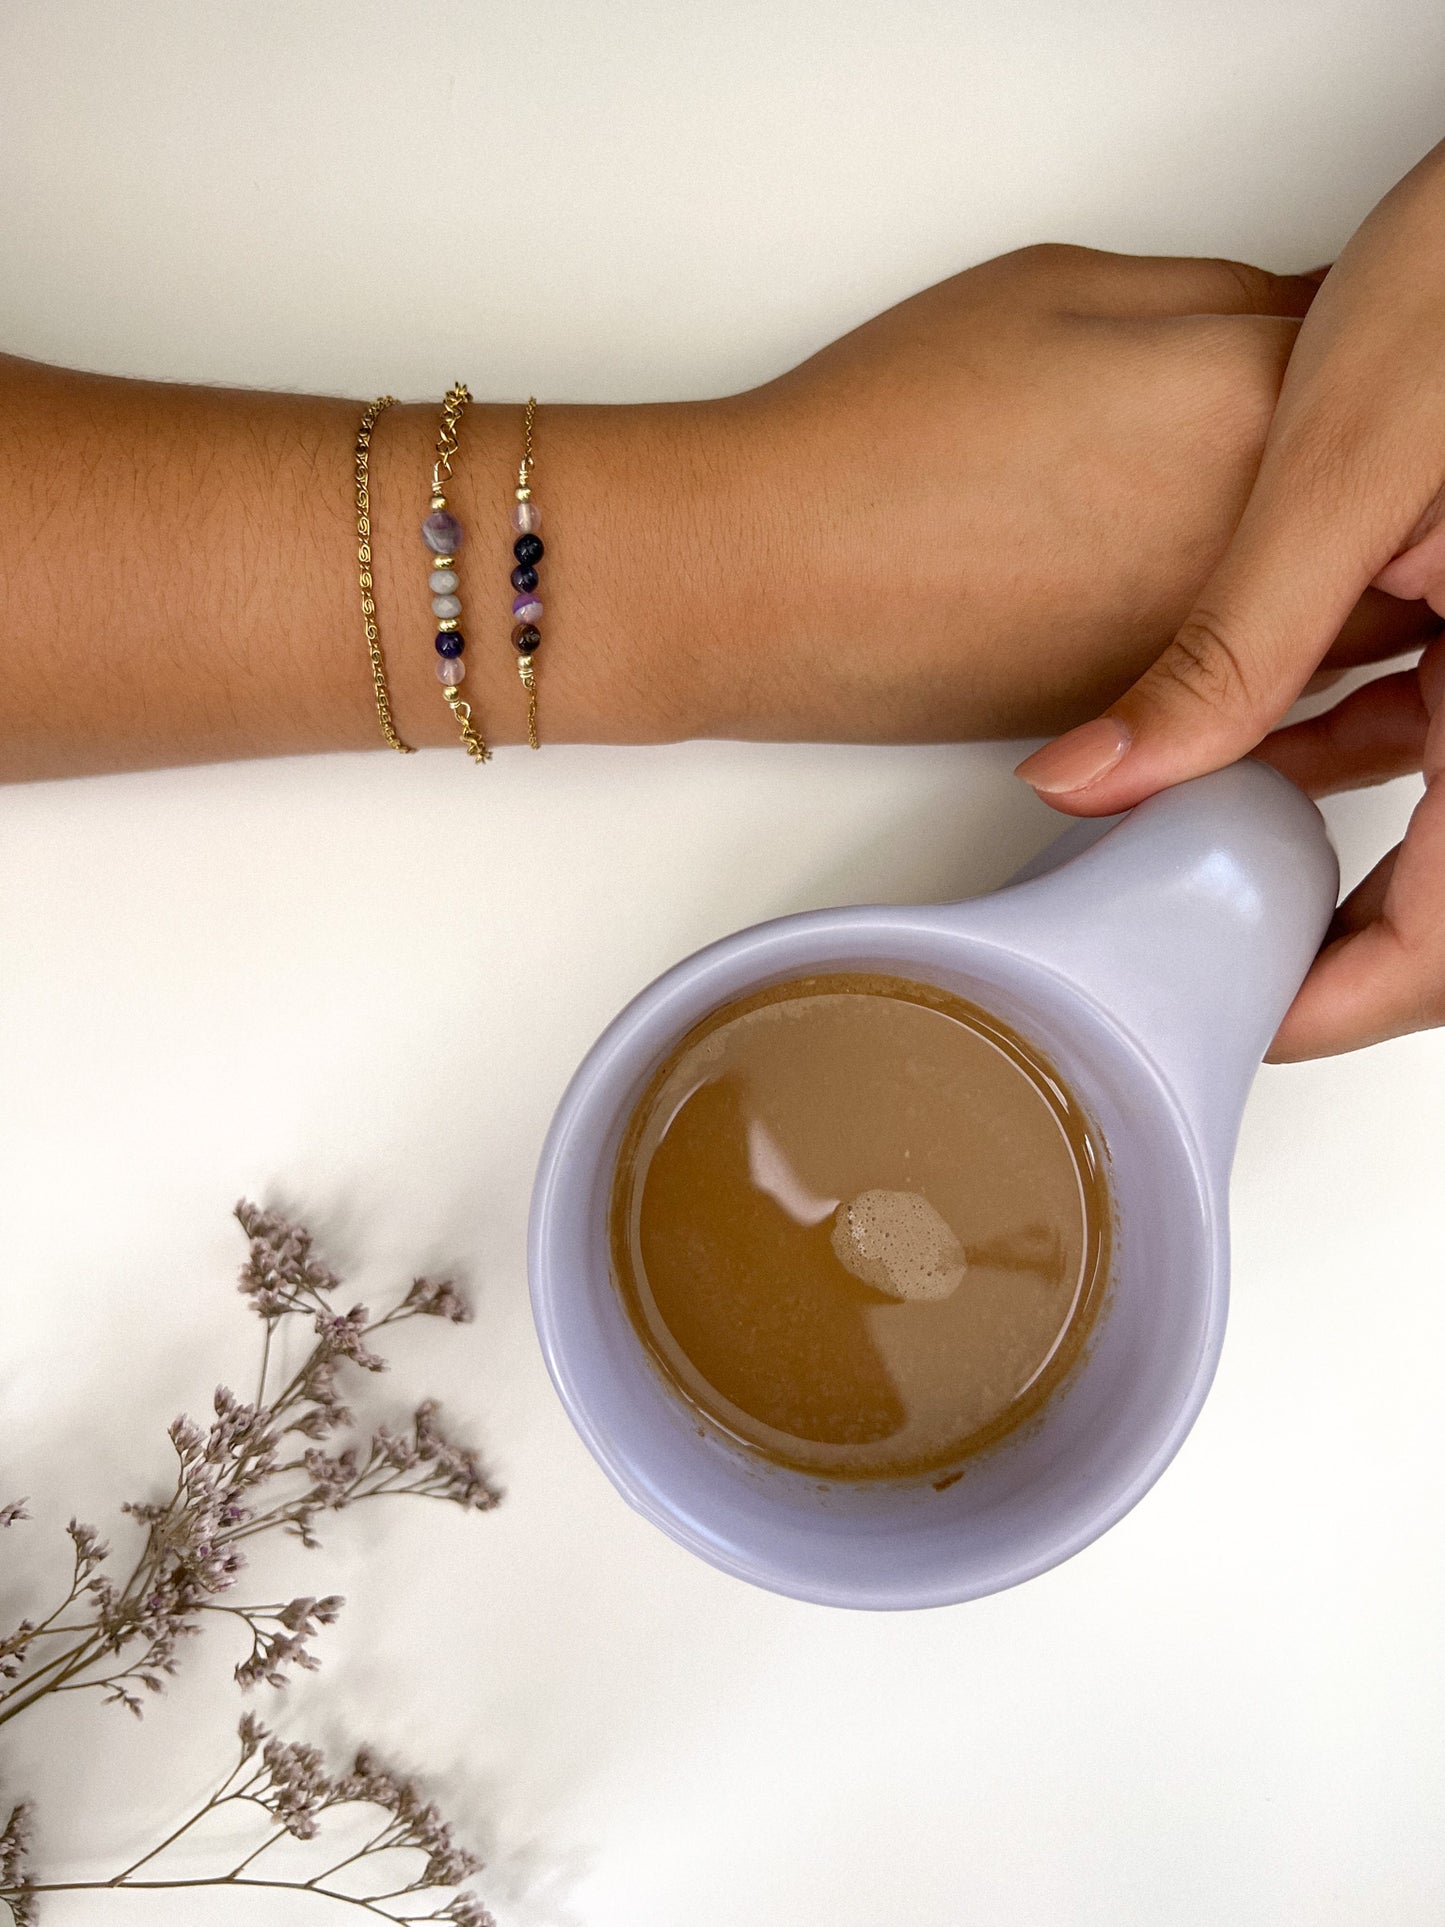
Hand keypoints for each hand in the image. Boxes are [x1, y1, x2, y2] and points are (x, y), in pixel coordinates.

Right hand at [712, 242, 1431, 741]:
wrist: (771, 580)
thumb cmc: (884, 435)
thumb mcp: (1068, 288)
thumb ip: (1215, 305)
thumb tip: (1278, 334)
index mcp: (1252, 405)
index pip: (1368, 361)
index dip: (1323, 351)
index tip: (1285, 348)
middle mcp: (1256, 545)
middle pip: (1364, 504)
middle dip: (1325, 473)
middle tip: (1219, 434)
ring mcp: (1208, 645)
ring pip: (1320, 602)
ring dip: (1288, 563)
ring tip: (1163, 509)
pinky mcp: (1150, 712)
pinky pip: (1239, 670)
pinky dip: (1218, 627)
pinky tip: (1122, 577)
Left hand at [1012, 142, 1444, 1057]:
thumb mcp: (1335, 476)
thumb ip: (1227, 654)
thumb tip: (1097, 784)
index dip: (1343, 1001)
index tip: (1241, 1025)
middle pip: (1444, 889)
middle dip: (1332, 930)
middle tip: (1211, 959)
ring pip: (1433, 803)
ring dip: (1324, 831)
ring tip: (1201, 848)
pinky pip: (1433, 715)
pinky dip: (1347, 736)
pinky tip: (1260, 727)